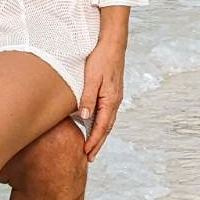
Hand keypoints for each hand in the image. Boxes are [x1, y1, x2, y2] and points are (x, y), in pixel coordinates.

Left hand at [79, 39, 124, 160]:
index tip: (86, 153)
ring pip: (106, 120)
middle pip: (106, 127)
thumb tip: (84, 118)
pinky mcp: (110, 91)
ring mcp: (114, 96)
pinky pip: (105, 112)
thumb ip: (88, 98)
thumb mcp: (92, 78)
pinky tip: (92, 124)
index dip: (94, 141)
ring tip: (90, 146)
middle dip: (98, 143)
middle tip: (89, 157)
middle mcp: (115, 100)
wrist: (112, 42)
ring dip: (99, 134)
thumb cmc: (101, 58)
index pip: (102, 126)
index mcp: (111, 99)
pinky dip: (100, 122)